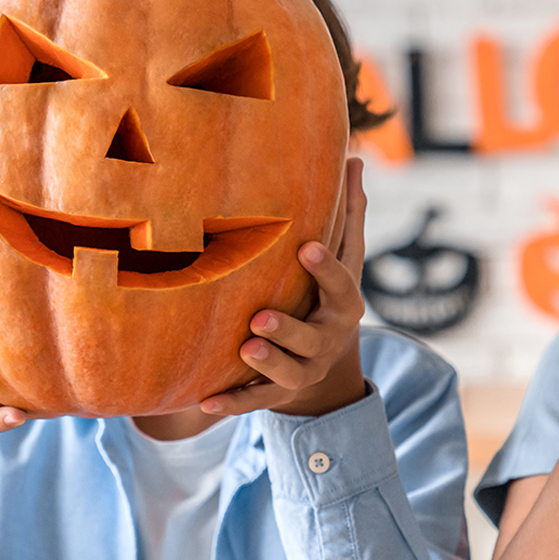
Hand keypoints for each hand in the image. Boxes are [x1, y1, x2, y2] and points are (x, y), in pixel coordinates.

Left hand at [202, 158, 368, 417]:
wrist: (327, 362)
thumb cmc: (328, 294)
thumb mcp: (344, 259)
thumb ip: (349, 214)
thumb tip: (356, 157)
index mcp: (344, 305)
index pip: (343, 285)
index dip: (327, 269)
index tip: (306, 248)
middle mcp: (327, 340)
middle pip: (312, 337)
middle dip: (289, 330)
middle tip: (261, 318)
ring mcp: (304, 369)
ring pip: (287, 373)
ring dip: (267, 363)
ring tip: (244, 348)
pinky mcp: (278, 392)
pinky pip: (255, 401)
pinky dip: (231, 403)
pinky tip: (202, 402)